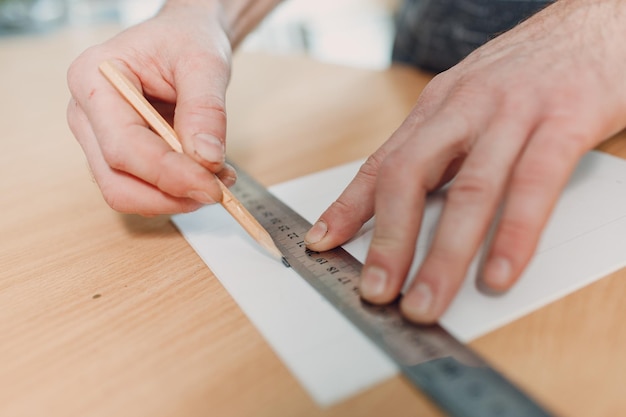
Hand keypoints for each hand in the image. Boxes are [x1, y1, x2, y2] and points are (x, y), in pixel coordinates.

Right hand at [67, 3, 235, 215]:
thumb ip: (205, 109)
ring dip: (176, 198)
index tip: (212, 186)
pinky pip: (142, 190)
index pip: (123, 145)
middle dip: (171, 194)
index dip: (169, 174)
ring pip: (127, 194)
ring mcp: (98, 139)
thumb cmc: (185, 40)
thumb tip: (206, 159)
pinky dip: (176, 192)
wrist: (182, 40)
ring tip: (217, 178)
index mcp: (92, 79)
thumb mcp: (204, 62)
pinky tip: (205, 175)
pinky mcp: (118, 157)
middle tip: (218, 189)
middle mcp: (86, 115)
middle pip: (117, 182)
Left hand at [305, 0, 625, 322]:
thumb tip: (412, 208)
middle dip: (388, 239)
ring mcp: (514, 113)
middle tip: (375, 290)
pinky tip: (496, 273)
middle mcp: (466, 108)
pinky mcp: (566, 120)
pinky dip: (513, 233)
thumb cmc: (532, 71)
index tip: (322, 243)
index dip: (349, 206)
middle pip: (411, 177)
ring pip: (470, 190)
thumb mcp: (471, 104)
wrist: (599, 20)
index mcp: (439, 108)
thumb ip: (444, 151)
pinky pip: (534, 184)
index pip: (383, 163)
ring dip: (443, 253)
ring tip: (425, 300)